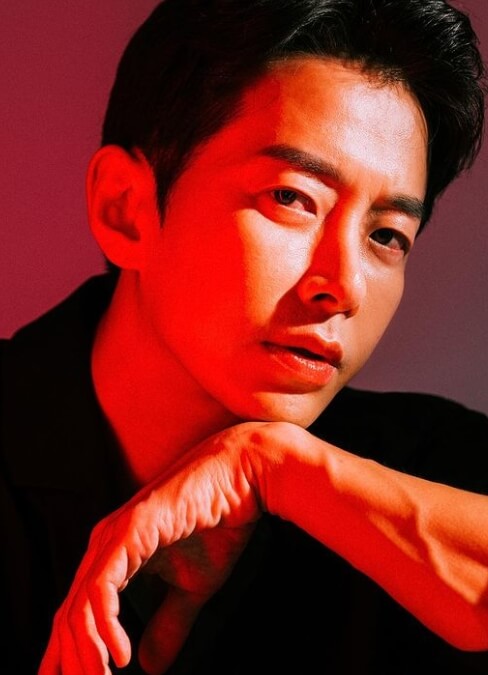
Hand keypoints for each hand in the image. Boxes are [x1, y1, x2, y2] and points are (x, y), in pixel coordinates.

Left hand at [38, 421, 280, 674]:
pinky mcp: (130, 529)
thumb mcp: (192, 590)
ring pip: (78, 606)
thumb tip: (148, 667)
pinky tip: (118, 656)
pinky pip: (102, 586)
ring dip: (83, 654)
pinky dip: (103, 625)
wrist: (242, 480)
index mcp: (114, 557)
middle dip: (69, 664)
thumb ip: (168, 625)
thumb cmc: (218, 524)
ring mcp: (114, 536)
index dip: (70, 656)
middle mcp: (105, 546)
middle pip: (69, 617)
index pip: (78, 614)